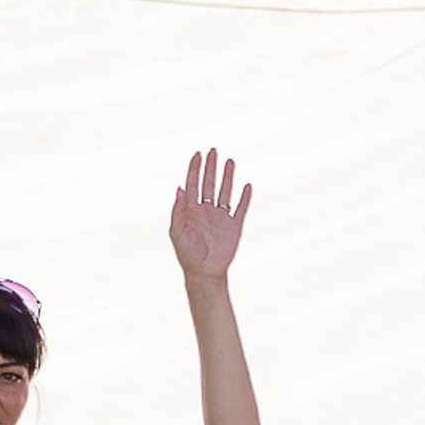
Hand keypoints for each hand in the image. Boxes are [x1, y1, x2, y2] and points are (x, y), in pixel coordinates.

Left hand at [169, 147, 250, 282]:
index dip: (194, 169)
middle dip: (211, 167)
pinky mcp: (234, 226)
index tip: (198, 154)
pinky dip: (245, 197)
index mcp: (191, 210)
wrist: (204, 272)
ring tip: (230, 161)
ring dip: (227, 177)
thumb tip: (179, 189)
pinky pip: (241, 208)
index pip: (193, 184)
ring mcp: (221, 217)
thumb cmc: (187, 254)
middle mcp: (206, 210)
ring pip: (225, 192)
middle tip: (213, 151)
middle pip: (209, 183)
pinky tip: (247, 185)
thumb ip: (178, 211)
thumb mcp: (177, 232)